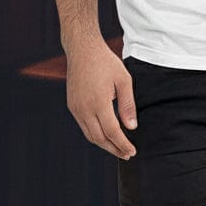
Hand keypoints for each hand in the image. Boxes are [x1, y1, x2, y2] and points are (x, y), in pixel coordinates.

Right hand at [65, 37, 137, 159]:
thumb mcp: (123, 79)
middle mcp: (84, 109)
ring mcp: (76, 109)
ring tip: (118, 148)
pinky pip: (84, 126)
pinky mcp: (72, 106)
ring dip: (104, 144)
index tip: (132, 151)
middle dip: (114, 149)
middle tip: (127, 154)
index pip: (112, 132)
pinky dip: (95, 134)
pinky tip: (105, 135)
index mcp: (98, 102)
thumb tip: (132, 127)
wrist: (83, 50)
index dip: (122, 144)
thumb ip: (127, 104)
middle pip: (99, 138)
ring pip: (90, 135)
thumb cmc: (106, 62)